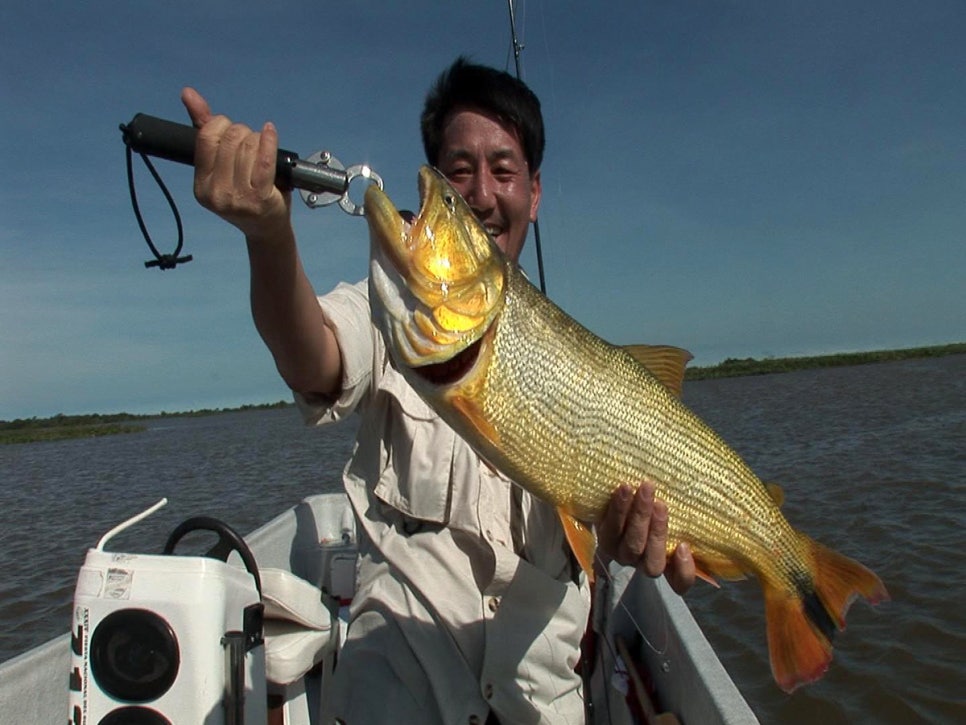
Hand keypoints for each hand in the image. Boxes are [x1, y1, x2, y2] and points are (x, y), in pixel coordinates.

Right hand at [180, 87, 291, 241]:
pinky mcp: (261, 198)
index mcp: (201, 186)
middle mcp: (217, 194)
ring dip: (257, 138)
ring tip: (260, 147)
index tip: (229, 129)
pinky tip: (270, 132)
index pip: (206, 138)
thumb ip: (203, 129)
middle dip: (241, 132)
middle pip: (230, 139)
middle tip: (249, 140)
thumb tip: (188, 94)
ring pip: (248, 146)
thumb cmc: (244, 194)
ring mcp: (239, 198)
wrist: (266, 229)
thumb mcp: (220, 166)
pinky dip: (269, 140)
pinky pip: (264, 159)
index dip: (220, 124)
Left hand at [597, 481, 694, 594]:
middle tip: (661, 504)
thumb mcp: (680, 513)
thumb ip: (693, 517)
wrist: (621, 494)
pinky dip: (617, 508)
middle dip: (657, 532)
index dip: (683, 571)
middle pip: (651, 561)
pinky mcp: (602, 536)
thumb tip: (726, 500)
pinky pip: (608, 527)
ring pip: (630, 544)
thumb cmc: (660, 504)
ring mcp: (621, 552)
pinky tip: (625, 489)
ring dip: (637, 516)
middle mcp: (643, 562)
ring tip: (644, 489)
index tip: (684, 546)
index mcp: (668, 563)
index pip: (680, 582)